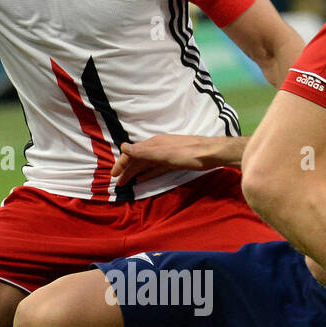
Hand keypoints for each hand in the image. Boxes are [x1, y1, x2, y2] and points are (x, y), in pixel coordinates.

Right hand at [112, 134, 234, 184]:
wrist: (212, 153)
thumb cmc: (188, 153)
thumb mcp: (164, 154)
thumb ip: (144, 152)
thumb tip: (123, 146)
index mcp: (153, 144)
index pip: (132, 153)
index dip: (121, 163)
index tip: (113, 175)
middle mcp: (158, 147)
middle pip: (138, 159)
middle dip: (126, 169)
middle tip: (117, 182)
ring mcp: (166, 154)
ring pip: (146, 164)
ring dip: (136, 172)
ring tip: (127, 182)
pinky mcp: (174, 161)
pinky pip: (156, 168)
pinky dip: (148, 173)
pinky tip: (144, 179)